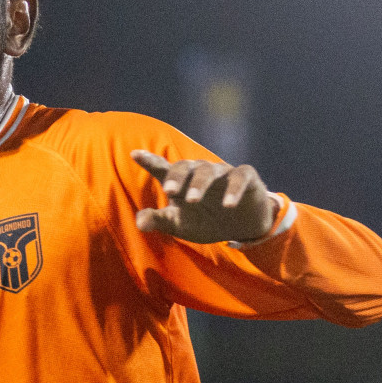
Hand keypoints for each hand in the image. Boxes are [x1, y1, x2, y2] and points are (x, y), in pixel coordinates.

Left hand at [131, 150, 279, 243]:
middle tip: (169, 191)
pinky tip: (228, 205)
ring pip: (209, 170)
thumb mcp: (179, 225)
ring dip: (200, 184)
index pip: (162, 168)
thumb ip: (159, 221)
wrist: (241, 227)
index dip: (149, 160)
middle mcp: (200, 172)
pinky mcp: (247, 177)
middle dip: (176, 177)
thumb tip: (139, 223)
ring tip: (193, 200)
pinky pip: (240, 176)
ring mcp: (223, 173)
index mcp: (180, 181)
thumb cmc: (204, 221)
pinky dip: (234, 189)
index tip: (135, 154)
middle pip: (185, 166)